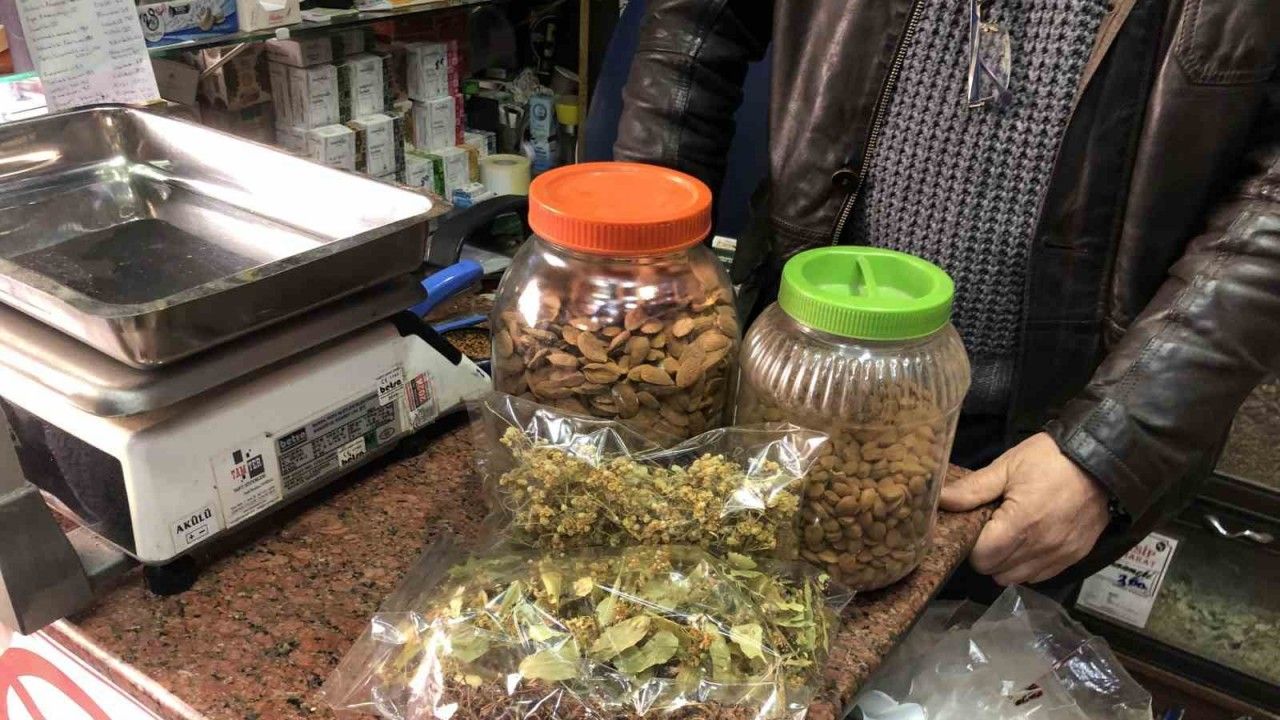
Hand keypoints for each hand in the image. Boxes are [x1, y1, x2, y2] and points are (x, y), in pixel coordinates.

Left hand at [940, 432, 1109, 585]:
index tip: (976, 526)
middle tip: (991, 528)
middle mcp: (1041, 547)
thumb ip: (972, 489)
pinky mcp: (1075, 556)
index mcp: (1021, 524)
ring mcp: (1060, 554)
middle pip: (996, 571)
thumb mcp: (1007, 466)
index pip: (981, 558)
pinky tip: (1029, 541)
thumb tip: (940, 499)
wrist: (1101, 460)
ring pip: (1017, 578)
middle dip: (987, 553)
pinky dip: (1029, 565)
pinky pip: (1041, 575)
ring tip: (1010, 535)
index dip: (971, 544)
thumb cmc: (1049, 459)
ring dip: (1007, 563)